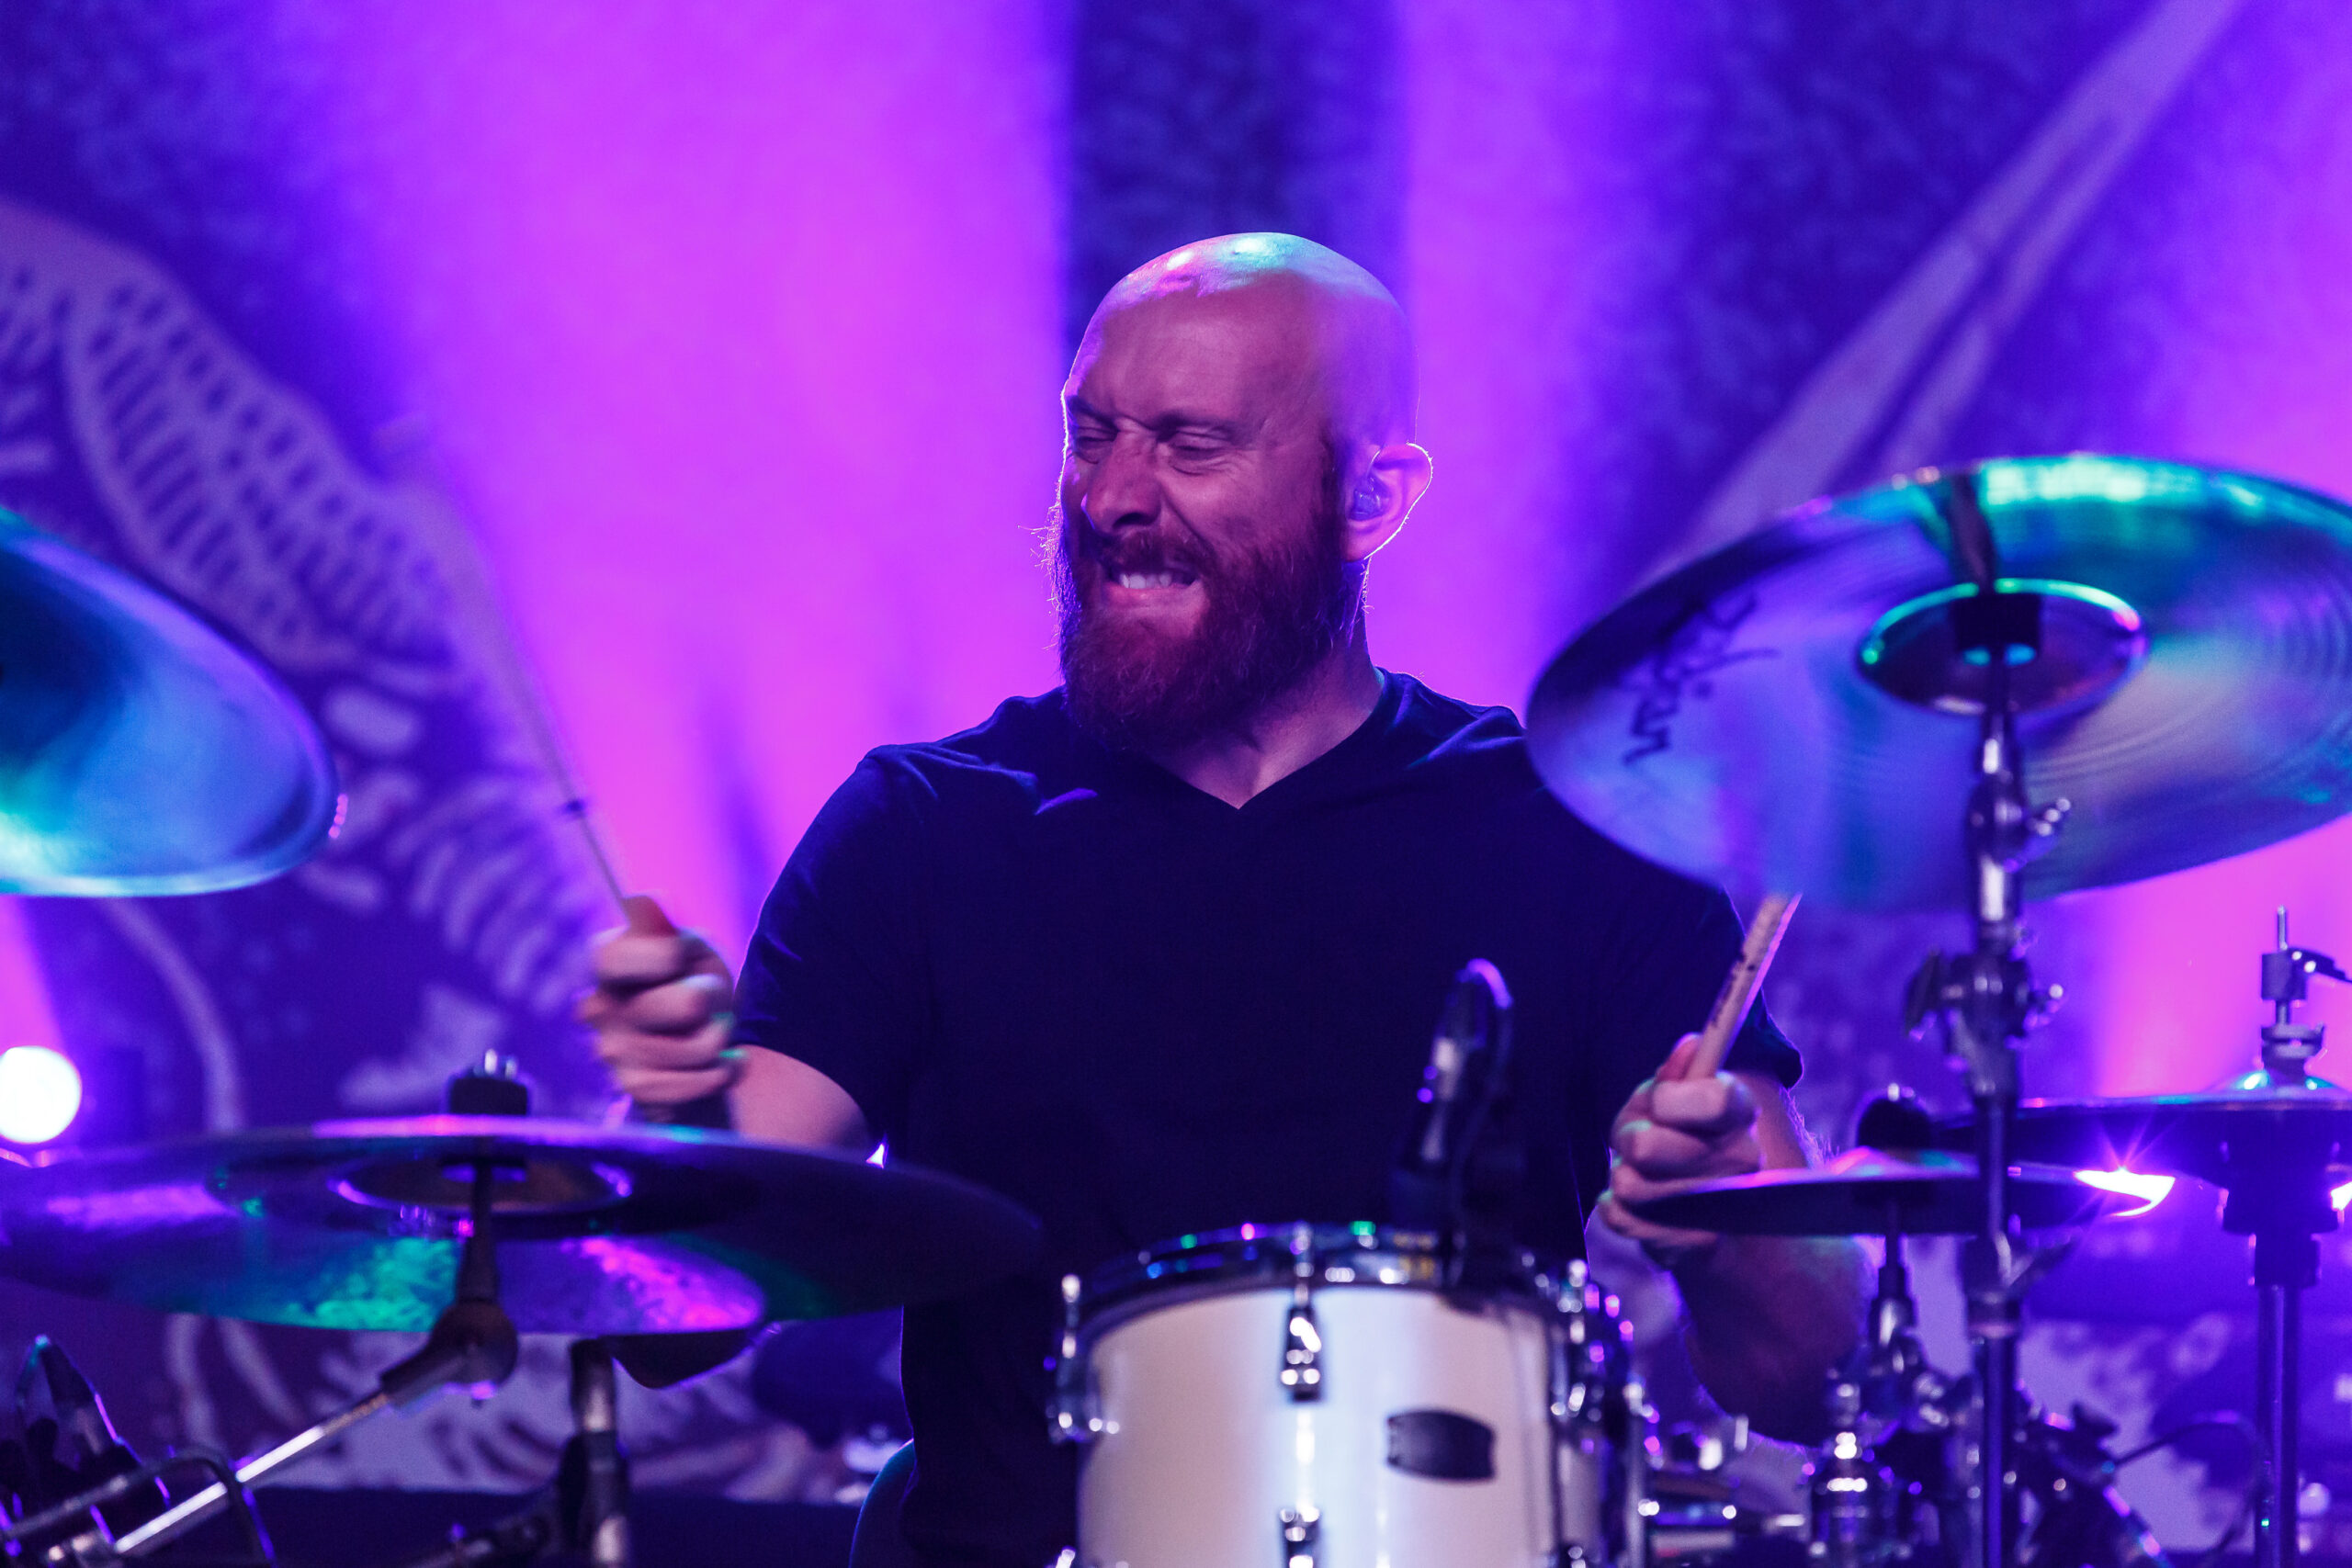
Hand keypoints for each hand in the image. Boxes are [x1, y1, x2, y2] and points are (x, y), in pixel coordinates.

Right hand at [576, 894, 739, 1106]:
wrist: (706, 1051)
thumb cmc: (696, 988)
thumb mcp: (693, 952)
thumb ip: (668, 930)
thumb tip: (645, 899)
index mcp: (609, 963)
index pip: (612, 957)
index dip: (657, 957)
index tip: (680, 957)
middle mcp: (599, 1008)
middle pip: (684, 1004)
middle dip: (712, 1002)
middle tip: (709, 1002)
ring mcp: (612, 1052)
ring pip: (693, 1048)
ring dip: (719, 1040)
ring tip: (717, 1035)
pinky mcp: (632, 1089)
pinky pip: (691, 1083)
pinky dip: (719, 1073)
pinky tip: (720, 1066)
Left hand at [1596, 1032, 1762, 1267]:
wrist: (1706, 1211)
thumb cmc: (1680, 1136)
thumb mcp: (1673, 1097)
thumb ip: (1677, 1074)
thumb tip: (1690, 1045)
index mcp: (1739, 1111)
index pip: (1712, 1100)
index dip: (1669, 1100)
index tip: (1659, 1101)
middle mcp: (1742, 1158)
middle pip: (1647, 1148)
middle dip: (1630, 1139)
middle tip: (1641, 1141)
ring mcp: (1719, 1206)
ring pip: (1628, 1185)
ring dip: (1623, 1176)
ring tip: (1643, 1174)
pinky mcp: (1692, 1245)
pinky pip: (1620, 1217)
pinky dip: (1616, 1208)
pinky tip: (1638, 1205)